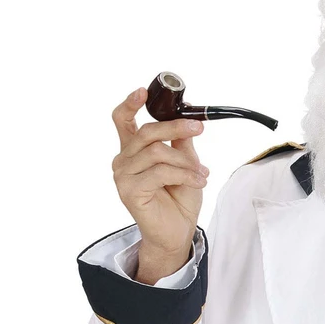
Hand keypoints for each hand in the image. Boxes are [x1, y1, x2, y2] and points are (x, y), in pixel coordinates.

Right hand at [111, 87, 207, 281]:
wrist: (178, 231)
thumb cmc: (179, 198)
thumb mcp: (186, 164)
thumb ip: (182, 142)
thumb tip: (188, 119)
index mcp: (133, 150)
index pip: (122, 121)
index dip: (130, 104)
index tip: (143, 91)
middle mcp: (124, 160)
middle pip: (146, 132)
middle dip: (175, 128)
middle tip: (198, 128)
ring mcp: (123, 176)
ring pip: (157, 153)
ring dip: (185, 162)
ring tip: (202, 174)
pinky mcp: (130, 191)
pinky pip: (160, 173)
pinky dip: (184, 175)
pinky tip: (198, 182)